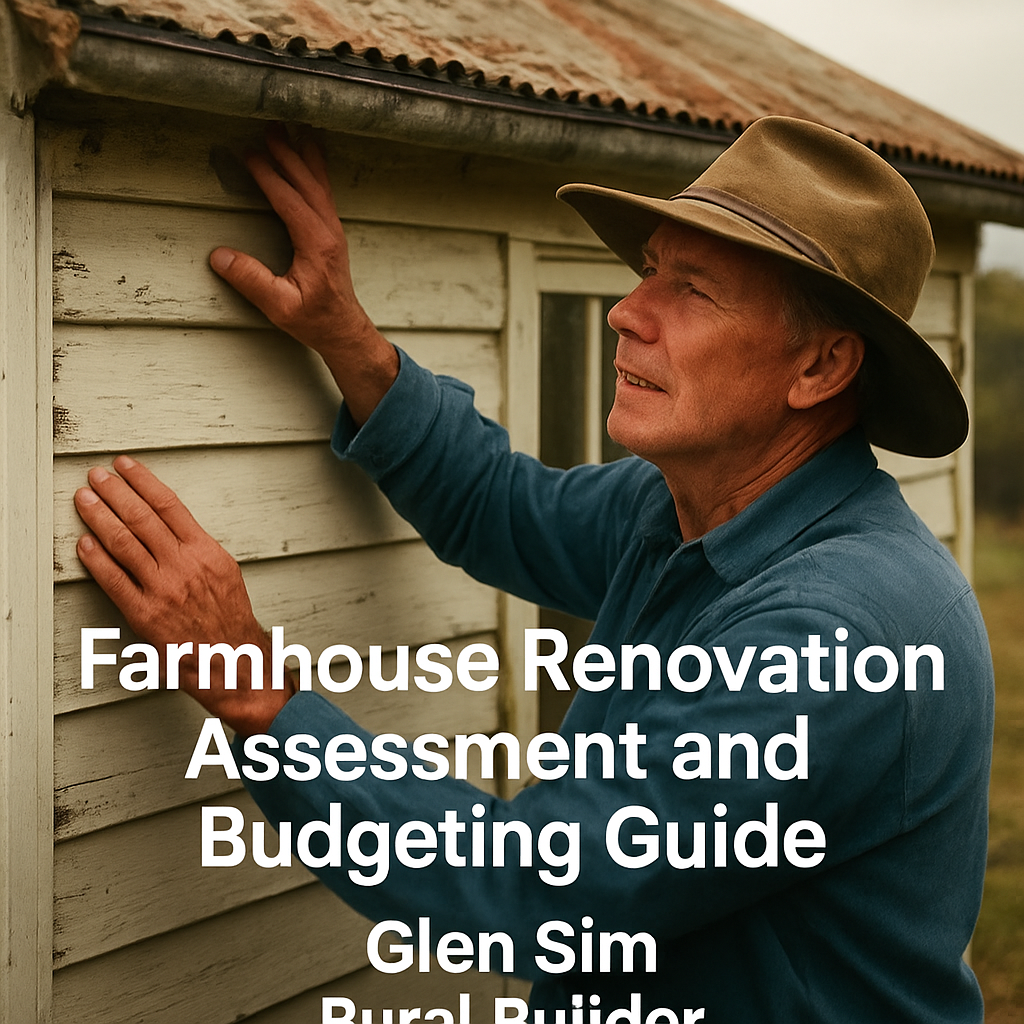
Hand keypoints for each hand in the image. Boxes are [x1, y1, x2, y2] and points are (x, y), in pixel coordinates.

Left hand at [75, 455, 292, 734]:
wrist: (236, 663)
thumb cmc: (230, 621)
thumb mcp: (224, 573)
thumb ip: (196, 548)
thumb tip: (168, 524)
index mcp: (207, 552)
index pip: (169, 505)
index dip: (143, 481)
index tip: (124, 466)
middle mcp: (185, 566)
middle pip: (142, 518)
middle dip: (115, 492)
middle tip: (96, 476)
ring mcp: (164, 590)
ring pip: (124, 543)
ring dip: (100, 516)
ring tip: (84, 499)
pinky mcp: (145, 616)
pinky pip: (114, 581)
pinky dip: (96, 560)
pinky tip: (83, 544)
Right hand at [209, 126, 398, 424]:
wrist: (344, 330)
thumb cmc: (315, 321)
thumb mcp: (280, 306)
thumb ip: (252, 281)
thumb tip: (219, 255)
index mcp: (317, 244)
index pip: (290, 200)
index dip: (269, 175)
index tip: (249, 153)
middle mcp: (329, 232)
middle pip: (308, 182)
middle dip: (288, 153)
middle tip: (269, 126)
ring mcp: (334, 231)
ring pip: (319, 183)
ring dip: (303, 155)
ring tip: (290, 128)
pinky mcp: (332, 234)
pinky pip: (324, 192)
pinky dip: (315, 169)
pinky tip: (309, 157)